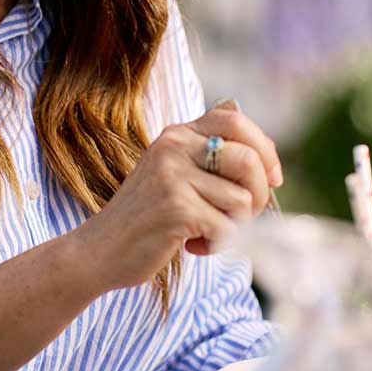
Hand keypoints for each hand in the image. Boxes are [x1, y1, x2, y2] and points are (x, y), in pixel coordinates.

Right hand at [67, 103, 282, 290]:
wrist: (100, 250)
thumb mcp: (170, 170)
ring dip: (234, 225)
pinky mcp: (176, 209)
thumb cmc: (144, 215)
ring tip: (206, 231)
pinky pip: (228, 227)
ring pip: (243, 199)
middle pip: (249, 160)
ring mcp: (172, 177)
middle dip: (259, 194)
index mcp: (175, 134)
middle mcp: (172, 147)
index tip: (272, 178)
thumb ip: (203, 147)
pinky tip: (194, 245)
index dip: (265, 149)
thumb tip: (249, 123)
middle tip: (240, 215)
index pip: (235, 120)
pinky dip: (217, 244)